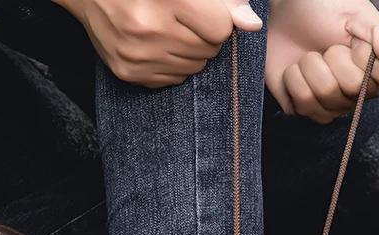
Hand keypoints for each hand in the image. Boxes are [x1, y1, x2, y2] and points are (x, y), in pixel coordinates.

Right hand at [54, 0, 262, 87]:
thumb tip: (251, 24)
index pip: (221, 28)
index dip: (221, 20)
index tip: (208, 11)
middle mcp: (150, 29)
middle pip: (208, 50)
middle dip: (205, 35)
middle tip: (186, 19)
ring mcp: (137, 55)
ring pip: (192, 68)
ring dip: (190, 52)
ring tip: (171, 30)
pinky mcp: (128, 73)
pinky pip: (171, 80)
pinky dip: (172, 65)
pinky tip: (158, 45)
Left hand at [265, 0, 378, 122]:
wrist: (287, 12)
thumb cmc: (326, 9)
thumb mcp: (358, 13)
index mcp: (375, 70)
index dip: (368, 60)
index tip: (356, 43)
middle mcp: (355, 93)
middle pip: (353, 88)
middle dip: (335, 59)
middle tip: (327, 47)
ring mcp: (330, 105)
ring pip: (326, 98)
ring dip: (312, 69)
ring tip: (309, 57)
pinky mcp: (304, 109)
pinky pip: (303, 106)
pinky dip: (294, 81)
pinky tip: (295, 70)